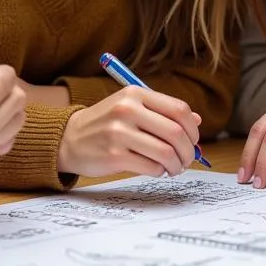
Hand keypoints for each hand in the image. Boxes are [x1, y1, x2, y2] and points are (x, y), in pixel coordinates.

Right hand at [58, 88, 200, 177]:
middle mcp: (127, 110)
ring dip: (176, 164)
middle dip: (188, 150)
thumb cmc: (106, 123)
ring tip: (175, 168)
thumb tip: (196, 121)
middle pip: (176, 132)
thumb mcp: (132, 108)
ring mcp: (119, 133)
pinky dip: (159, 171)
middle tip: (188, 159)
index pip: (179, 109)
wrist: (69, 139)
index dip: (192, 129)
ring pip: (165, 152)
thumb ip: (162, 112)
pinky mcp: (114, 156)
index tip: (193, 141)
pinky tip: (156, 170)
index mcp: (135, 94)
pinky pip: (151, 167)